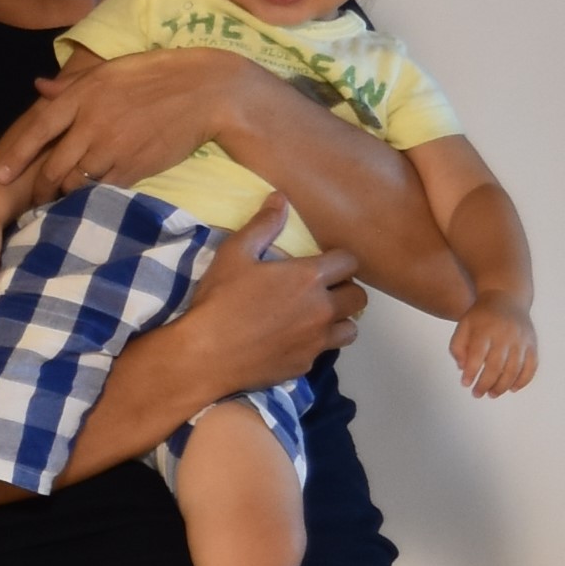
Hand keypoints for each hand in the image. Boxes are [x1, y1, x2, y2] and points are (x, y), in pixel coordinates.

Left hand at [0, 44, 267, 198]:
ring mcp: (111, 149)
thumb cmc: (156, 75)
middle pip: (52, 166)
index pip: (37, 129)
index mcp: (82, 95)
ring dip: (64, 195)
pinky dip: (93, 196)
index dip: (16, 155)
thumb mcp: (109, 70)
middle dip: (40, 187)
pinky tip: (92, 198)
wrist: (203, 92)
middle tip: (35, 197)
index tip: (0, 174)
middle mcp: (91, 123)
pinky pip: (102, 190)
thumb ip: (71, 83)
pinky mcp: (132, 169)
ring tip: (61, 200)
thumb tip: (39, 87)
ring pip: (74, 183)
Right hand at [178, 198, 365, 388]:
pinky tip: (292, 341)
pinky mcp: (304, 366)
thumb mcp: (234, 254)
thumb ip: (262, 225)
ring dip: (339, 321)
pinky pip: (323, 352)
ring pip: (350, 330)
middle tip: (323, 290)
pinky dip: (315, 345)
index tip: (324, 263)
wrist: (205, 355)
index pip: (350, 262)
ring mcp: (316, 341)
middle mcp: (322, 309)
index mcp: (309, 277)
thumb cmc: (220, 300)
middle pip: (359, 298)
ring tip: (317, 318)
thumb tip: (280, 199)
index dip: (339, 260)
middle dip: (346, 290)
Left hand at [452, 294, 537, 396]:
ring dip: (503, 386)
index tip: (465, 384)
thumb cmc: (481, 316)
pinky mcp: (532, 343)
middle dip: (485, 384)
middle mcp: (505, 334)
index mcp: (485, 329)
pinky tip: (513, 388)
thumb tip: (463, 369)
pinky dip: (523, 380)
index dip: (471, 373)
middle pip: (496, 366)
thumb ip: (457, 347)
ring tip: (492, 394)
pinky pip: (531, 366)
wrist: (506, 297)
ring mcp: (521, 339)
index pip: (477, 355)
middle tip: (477, 394)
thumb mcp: (463, 325)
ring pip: (514, 369)